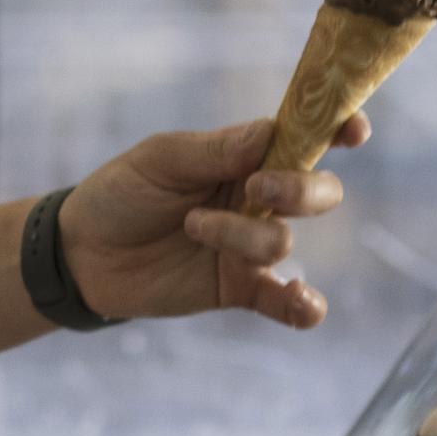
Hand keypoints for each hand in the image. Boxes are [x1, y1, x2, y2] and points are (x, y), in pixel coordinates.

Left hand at [57, 117, 357, 328]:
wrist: (82, 252)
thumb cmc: (121, 192)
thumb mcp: (161, 159)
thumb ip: (216, 150)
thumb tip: (272, 132)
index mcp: (244, 155)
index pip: (304, 138)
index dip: (337, 130)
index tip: (354, 132)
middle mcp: (258, 199)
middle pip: (317, 191)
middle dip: (299, 189)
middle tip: (255, 188)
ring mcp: (250, 246)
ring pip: (283, 241)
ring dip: (241, 235)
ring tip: (192, 228)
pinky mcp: (238, 288)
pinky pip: (286, 302)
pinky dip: (303, 305)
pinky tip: (300, 300)